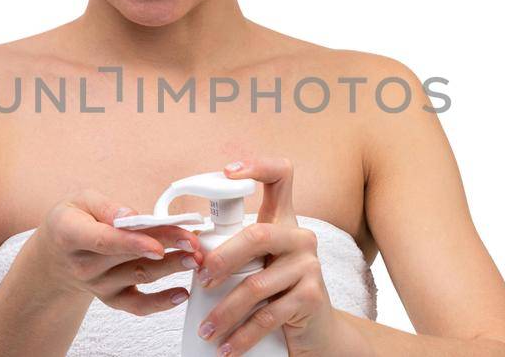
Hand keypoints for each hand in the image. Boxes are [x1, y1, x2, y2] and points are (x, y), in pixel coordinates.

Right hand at [30, 188, 205, 314]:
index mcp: (70, 235)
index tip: (159, 246)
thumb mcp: (80, 201)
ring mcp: (98, 285)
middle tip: (193, 241)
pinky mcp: (111, 298)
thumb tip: (131, 215)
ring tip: (195, 258)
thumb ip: (107, 206)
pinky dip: (161, 302)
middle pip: (130, 257)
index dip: (133, 244)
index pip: (104, 241)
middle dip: (166, 248)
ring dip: (171, 269)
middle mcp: (84, 265)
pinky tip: (181, 293)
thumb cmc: (71, 222)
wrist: (55, 257)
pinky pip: (137, 305)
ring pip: (139, 277)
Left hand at [195, 158, 354, 355]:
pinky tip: (226, 347)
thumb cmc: (276, 295)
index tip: (228, 172)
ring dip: (224, 311)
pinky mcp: (312, 297)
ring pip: (257, 284)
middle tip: (200, 282)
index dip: (257, 165)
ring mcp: (310, 266)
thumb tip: (189, 252)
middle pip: (257, 234)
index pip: (281, 176)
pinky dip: (242, 335)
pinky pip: (267, 315)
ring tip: (206, 330)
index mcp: (283, 222)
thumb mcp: (257, 266)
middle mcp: (300, 237)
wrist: (316, 333)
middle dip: (221, 260)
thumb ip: (233, 250)